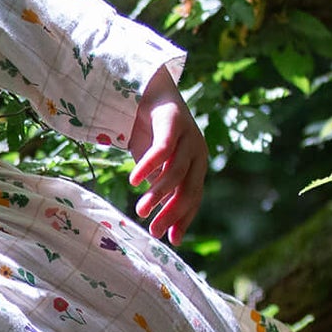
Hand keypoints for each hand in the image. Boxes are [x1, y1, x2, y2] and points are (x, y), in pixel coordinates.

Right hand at [127, 65, 205, 244]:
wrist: (148, 91)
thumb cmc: (151, 132)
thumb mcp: (156, 167)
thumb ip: (161, 188)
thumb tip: (159, 219)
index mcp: (196, 166)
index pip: (194, 199)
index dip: (184, 220)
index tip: (171, 241)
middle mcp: (197, 153)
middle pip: (189, 190)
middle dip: (171, 213)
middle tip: (153, 232)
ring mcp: (188, 137)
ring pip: (176, 173)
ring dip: (158, 194)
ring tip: (140, 210)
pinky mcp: (173, 123)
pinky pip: (162, 150)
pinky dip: (149, 167)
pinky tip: (134, 181)